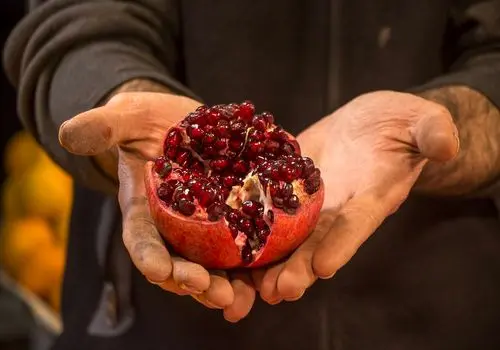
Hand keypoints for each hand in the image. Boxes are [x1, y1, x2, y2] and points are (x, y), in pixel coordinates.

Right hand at [59, 92, 254, 320]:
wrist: (183, 121)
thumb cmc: (149, 121)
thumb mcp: (127, 117)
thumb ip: (102, 126)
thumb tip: (68, 133)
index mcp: (145, 207)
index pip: (142, 237)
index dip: (148, 255)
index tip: (159, 270)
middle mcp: (175, 225)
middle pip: (181, 261)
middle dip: (193, 281)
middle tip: (213, 292)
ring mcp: (206, 224)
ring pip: (214, 263)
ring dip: (226, 284)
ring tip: (239, 298)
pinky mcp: (236, 214)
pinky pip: (246, 241)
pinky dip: (256, 260)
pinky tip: (270, 272)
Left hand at [258, 90, 458, 302]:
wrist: (368, 123)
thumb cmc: (400, 122)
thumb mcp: (420, 120)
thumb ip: (432, 131)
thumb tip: (446, 144)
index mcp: (372, 198)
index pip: (358, 224)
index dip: (342, 245)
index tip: (323, 268)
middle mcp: (340, 210)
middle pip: (319, 244)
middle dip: (298, 268)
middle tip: (277, 291)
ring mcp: (312, 203)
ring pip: (290, 237)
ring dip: (271, 262)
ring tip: (249, 286)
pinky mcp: (288, 189)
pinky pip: (267, 208)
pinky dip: (249, 226)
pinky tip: (227, 244)